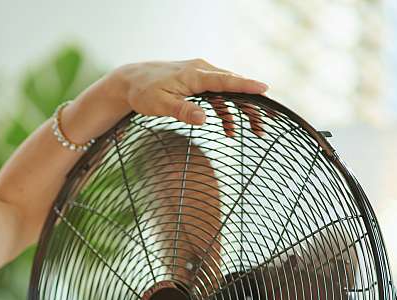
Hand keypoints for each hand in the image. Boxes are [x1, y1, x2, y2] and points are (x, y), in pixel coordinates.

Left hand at [109, 58, 269, 136]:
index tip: (265, 89)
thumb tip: (204, 119)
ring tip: (255, 131)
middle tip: (266, 123)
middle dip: (252, 104)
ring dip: (241, 111)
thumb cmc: (143, 92)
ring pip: (228, 92)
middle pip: (233, 87)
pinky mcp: (197, 84)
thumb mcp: (160, 104)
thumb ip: (183, 111)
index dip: (246, 85)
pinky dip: (224, 112)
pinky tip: (229, 131)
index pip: (225, 80)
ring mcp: (200, 76)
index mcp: (195, 74)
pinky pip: (217, 97)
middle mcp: (202, 71)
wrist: (131, 80)